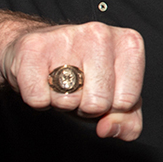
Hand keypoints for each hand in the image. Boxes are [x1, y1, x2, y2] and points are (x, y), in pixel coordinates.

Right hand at [0, 21, 144, 140]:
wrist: (39, 50)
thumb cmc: (84, 74)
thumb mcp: (116, 98)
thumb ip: (128, 121)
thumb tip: (107, 128)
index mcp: (129, 43)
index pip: (127, 101)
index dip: (111, 107)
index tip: (102, 91)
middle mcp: (101, 32)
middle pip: (99, 103)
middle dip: (86, 107)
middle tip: (79, 88)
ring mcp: (67, 36)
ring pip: (68, 102)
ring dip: (62, 102)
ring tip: (61, 82)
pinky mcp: (33, 47)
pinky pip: (38, 99)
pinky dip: (39, 99)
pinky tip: (43, 80)